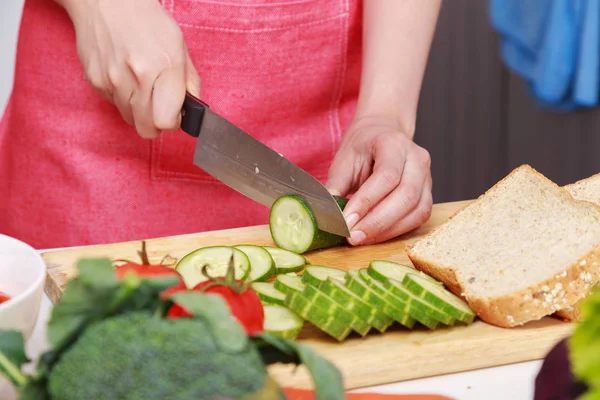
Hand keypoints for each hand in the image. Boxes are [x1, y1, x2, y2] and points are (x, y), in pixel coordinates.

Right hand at [62, 0, 200, 138]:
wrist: (106, 2)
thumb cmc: (147, 21)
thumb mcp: (179, 46)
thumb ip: (189, 81)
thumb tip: (193, 110)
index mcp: (164, 67)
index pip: (166, 121)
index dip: (172, 122)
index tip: (174, 114)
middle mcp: (137, 76)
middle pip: (146, 129)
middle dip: (155, 122)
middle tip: (159, 106)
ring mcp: (113, 80)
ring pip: (130, 119)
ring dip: (138, 109)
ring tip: (140, 84)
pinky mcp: (95, 81)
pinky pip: (113, 104)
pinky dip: (121, 97)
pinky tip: (124, 75)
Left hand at [326, 116, 432, 245]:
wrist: (382, 135)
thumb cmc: (362, 148)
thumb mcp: (344, 160)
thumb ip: (336, 186)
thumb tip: (329, 215)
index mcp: (394, 143)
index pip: (386, 176)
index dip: (366, 202)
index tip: (347, 221)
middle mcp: (416, 159)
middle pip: (406, 196)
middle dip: (377, 222)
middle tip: (353, 236)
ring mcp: (427, 177)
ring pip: (417, 210)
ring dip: (388, 230)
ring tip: (362, 238)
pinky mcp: (428, 194)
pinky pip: (419, 217)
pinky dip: (397, 230)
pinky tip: (377, 235)